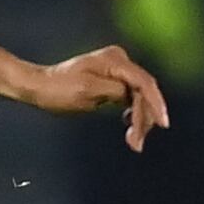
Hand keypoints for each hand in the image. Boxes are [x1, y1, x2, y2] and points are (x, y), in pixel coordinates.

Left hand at [27, 46, 171, 150]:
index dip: (155, 104)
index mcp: (115, 60)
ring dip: (139, 119)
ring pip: (139, 96)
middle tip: (137, 143)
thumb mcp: (87, 92)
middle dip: (144, 118)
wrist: (40, 87)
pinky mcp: (113, 80)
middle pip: (144, 91)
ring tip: (134, 141)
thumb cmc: (59, 89)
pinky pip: (130, 97)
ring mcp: (117, 70)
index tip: (162, 124)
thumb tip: (132, 96)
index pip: (144, 82)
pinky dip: (132, 113)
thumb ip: (115, 91)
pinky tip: (129, 127)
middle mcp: (119, 61)